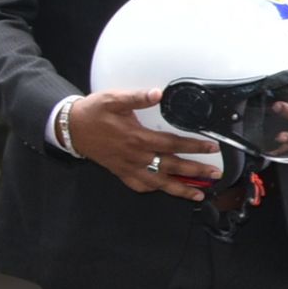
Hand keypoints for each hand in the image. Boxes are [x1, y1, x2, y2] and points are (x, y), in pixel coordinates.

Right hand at [65, 88, 218, 199]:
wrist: (71, 128)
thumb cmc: (94, 112)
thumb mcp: (114, 99)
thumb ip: (137, 97)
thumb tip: (157, 93)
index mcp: (138, 138)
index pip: (173, 143)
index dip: (194, 146)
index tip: (212, 148)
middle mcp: (136, 156)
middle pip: (172, 167)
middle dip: (196, 172)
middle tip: (215, 175)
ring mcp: (129, 168)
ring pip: (159, 183)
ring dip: (180, 189)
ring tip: (198, 195)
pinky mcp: (121, 172)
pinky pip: (141, 186)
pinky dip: (155, 190)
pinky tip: (166, 190)